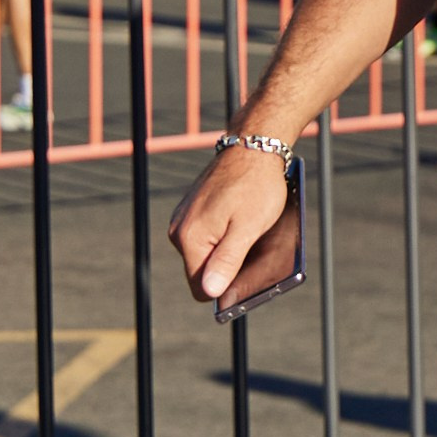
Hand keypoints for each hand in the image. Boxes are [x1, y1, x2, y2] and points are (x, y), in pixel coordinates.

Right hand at [168, 142, 292, 301]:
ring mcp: (183, 219)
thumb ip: (227, 260)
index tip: (248, 271)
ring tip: (249, 227)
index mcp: (190, 238)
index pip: (201, 287)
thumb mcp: (249, 227)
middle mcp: (179, 230)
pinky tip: (242, 218)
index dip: (226, 285)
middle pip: (203, 270)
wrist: (253, 145)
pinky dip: (225, 233)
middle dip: (229, 265)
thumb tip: (210, 291)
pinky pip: (207, 235)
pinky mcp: (192, 210)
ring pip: (206, 252)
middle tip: (254, 244)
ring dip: (227, 248)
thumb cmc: (256, 185)